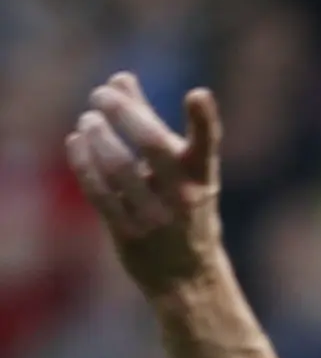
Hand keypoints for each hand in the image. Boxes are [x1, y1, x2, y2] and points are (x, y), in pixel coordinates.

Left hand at [65, 73, 223, 294]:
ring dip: (98, 136)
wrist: (188, 278)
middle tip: (101, 95)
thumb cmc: (182, 210)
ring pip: (119, 166)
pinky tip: (75, 142)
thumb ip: (149, 121)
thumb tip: (120, 78)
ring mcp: (156, 216)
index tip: (197, 95)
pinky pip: (100, 192)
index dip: (204, 119)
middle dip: (123, 112)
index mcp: (202, 177)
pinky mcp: (129, 233)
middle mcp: (184, 196)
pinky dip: (83, 162)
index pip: (207, 145)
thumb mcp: (178, 170)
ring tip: (88, 120)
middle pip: (153, 144)